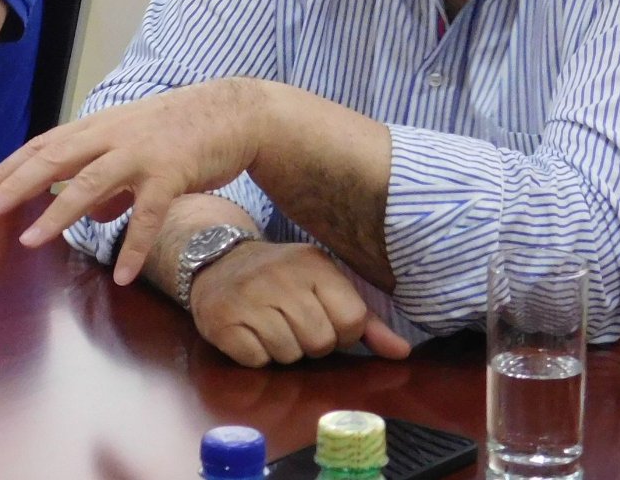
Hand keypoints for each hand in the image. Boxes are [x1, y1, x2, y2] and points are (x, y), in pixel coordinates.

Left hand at [0, 78, 265, 283]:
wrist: (232, 112)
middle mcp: (111, 136)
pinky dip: (133, 245)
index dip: (9, 169)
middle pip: (54, 159)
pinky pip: (149, 214)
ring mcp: (141, 153)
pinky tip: (120, 275)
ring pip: (91, 183)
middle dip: (16, 185)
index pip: (42, 146)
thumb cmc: (178, 131)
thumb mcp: (132, 147)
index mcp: (97, 129)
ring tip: (30, 241)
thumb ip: (107, 182)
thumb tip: (89, 216)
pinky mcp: (172, 172)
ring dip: (58, 213)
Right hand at [188, 240, 410, 366]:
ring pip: (288, 354)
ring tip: (269, 327)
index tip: (320, 318)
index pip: (352, 320)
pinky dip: (255, 355)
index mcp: (314, 265)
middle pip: (320, 342)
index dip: (340, 332)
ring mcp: (248, 297)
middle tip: (291, 324)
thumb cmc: (281, 278)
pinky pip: (256, 359)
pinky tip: (248, 332)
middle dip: (309, 343)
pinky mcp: (221, 319)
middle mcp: (281, 276)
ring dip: (281, 351)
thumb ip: (364, 320)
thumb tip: (402, 353)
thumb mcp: (324, 285)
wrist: (217, 260)